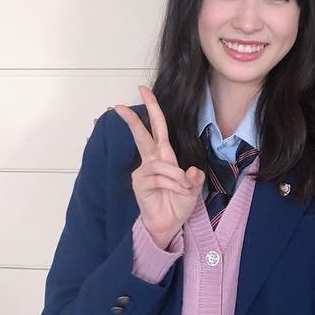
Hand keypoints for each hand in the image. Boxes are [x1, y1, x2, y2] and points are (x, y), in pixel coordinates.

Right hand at [112, 86, 204, 247]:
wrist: (169, 223)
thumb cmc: (178, 203)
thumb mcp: (194, 189)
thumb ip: (195, 179)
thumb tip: (191, 171)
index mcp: (164, 155)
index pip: (157, 128)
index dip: (152, 109)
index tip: (144, 91)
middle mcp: (152, 160)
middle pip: (142, 135)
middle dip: (133, 119)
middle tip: (119, 106)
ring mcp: (144, 171)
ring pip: (162, 165)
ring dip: (176, 177)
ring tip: (182, 189)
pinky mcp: (139, 183)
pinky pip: (159, 178)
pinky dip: (172, 185)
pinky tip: (173, 193)